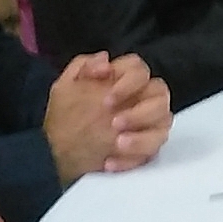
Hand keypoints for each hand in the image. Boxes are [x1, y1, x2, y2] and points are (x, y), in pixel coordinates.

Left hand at [44, 53, 173, 181]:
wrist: (57, 148)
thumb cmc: (65, 114)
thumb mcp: (65, 86)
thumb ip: (83, 66)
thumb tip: (105, 59)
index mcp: (124, 79)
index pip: (140, 69)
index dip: (128, 82)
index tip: (107, 99)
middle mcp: (142, 98)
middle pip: (161, 93)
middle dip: (140, 110)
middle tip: (115, 123)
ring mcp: (148, 123)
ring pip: (165, 122)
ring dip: (142, 135)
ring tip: (118, 144)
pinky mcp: (146, 148)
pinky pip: (152, 152)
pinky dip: (132, 158)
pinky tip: (109, 162)